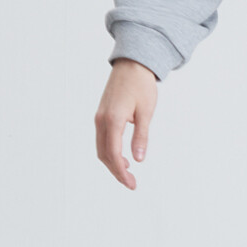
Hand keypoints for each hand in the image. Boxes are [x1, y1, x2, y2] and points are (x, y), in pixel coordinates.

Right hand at [96, 57, 157, 188]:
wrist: (132, 62)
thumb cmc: (141, 84)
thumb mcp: (146, 111)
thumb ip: (141, 136)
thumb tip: (139, 159)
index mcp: (113, 119)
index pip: (114, 154)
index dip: (121, 172)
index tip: (132, 184)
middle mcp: (102, 119)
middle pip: (104, 154)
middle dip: (116, 171)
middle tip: (131, 183)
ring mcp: (99, 116)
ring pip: (101, 148)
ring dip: (112, 162)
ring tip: (127, 172)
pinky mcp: (101, 113)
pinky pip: (101, 138)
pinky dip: (109, 151)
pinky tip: (122, 156)